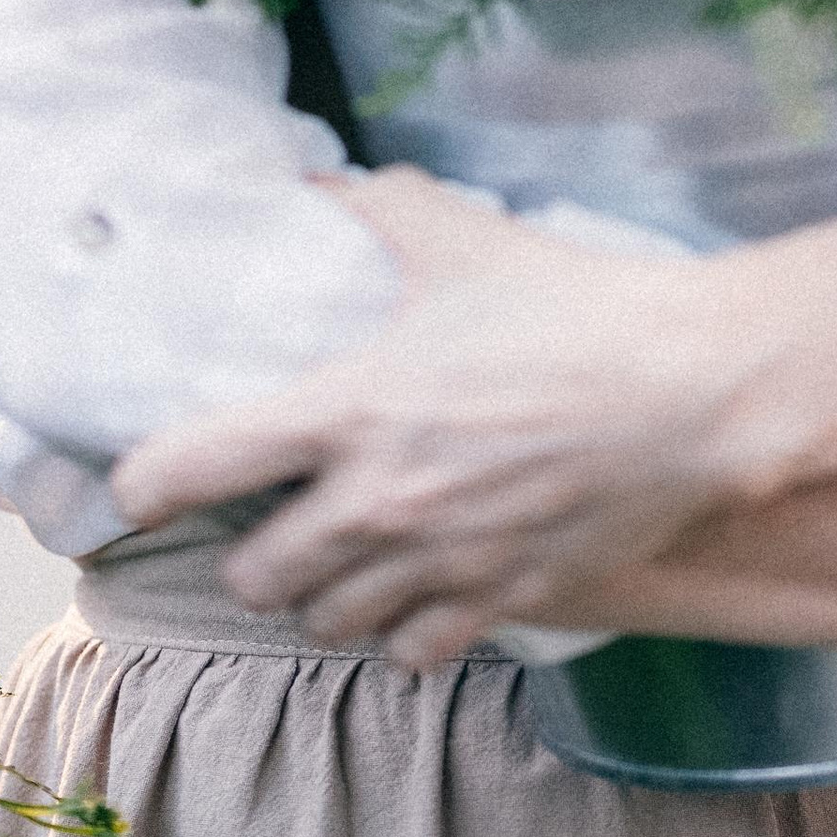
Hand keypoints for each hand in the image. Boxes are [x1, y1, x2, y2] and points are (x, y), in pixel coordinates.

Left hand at [109, 169, 772, 665]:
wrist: (693, 388)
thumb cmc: (574, 304)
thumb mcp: (458, 235)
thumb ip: (371, 210)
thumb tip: (313, 186)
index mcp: (348, 409)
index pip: (190, 469)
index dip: (144, 484)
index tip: (145, 482)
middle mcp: (378, 502)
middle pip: (250, 575)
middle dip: (248, 549)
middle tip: (271, 512)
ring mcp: (439, 561)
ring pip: (327, 620)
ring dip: (321, 592)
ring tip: (339, 554)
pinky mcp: (500, 597)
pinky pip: (412, 649)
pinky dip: (400, 628)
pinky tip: (414, 588)